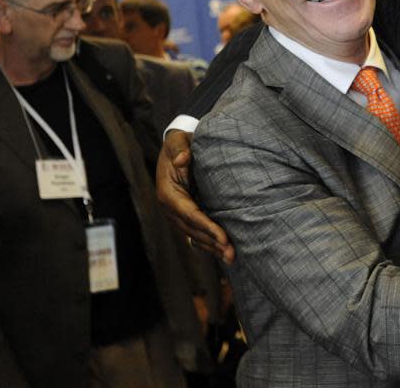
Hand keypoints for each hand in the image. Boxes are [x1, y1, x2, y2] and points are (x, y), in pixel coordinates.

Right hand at [156, 130, 234, 263]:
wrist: (177, 147)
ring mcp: (176, 214)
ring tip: (230, 257)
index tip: (224, 238)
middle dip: (212, 243)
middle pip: (192, 230)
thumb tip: (183, 160)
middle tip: (232, 254)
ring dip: (212, 247)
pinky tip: (222, 251)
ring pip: (194, 234)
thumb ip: (180, 149)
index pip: (190, 214)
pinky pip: (196, 231)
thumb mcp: (178, 141)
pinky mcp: (184, 214)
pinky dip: (208, 242)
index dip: (207, 227)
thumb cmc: (180, 144)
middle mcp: (169, 208)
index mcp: (167, 193)